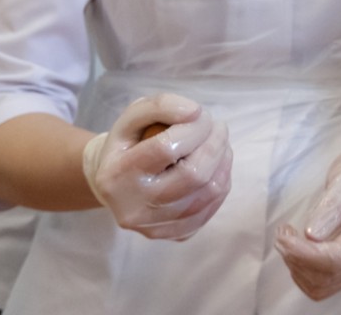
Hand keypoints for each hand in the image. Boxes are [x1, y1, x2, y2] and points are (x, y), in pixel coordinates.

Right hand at [81, 94, 231, 239]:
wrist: (116, 185)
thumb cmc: (128, 145)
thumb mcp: (133, 117)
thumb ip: (160, 106)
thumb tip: (195, 113)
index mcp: (117, 175)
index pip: (165, 148)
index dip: (193, 127)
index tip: (201, 114)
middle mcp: (134, 208)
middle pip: (193, 174)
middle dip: (215, 143)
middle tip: (217, 127)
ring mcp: (155, 227)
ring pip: (209, 192)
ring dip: (223, 160)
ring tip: (219, 143)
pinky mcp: (175, 235)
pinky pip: (212, 207)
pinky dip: (222, 181)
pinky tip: (216, 165)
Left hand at [275, 140, 340, 301]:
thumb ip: (332, 205)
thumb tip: (311, 235)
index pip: (336, 258)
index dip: (304, 253)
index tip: (283, 235)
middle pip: (329, 275)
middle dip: (298, 259)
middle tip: (282, 234)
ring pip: (324, 286)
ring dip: (298, 268)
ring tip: (289, 241)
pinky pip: (324, 287)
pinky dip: (304, 275)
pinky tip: (298, 253)